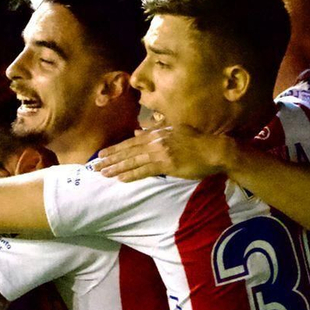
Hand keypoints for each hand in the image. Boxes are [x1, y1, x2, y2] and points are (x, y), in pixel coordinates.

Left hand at [94, 126, 233, 182]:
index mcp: (157, 133)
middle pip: (128, 151)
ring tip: (103, 173)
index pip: (131, 142)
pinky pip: (145, 171)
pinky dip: (131, 175)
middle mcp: (156, 141)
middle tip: (95, 166)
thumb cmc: (197, 141)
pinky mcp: (167, 164)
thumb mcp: (174, 130)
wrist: (214, 149)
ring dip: (117, 168)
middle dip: (110, 159)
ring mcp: (161, 152)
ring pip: (133, 161)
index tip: (102, 154)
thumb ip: (155, 131)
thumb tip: (138, 132)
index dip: (115, 148)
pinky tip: (121, 179)